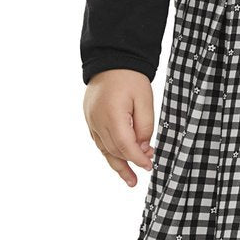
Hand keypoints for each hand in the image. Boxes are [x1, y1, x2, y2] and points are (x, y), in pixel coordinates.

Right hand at [83, 69, 155, 186]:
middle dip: (130, 163)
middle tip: (143, 172)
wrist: (111, 60)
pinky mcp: (90, 118)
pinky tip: (117, 160)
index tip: (150, 166)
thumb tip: (143, 148)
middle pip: (114, 151)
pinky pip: (99, 141)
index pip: (126, 146)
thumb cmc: (130, 78)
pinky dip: (109, 152)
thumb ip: (145, 127)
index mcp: (112, 116)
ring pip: (104, 149)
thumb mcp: (145, 101)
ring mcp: (91, 120)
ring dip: (117, 164)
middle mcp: (98, 121)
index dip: (138, 159)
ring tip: (129, 179)